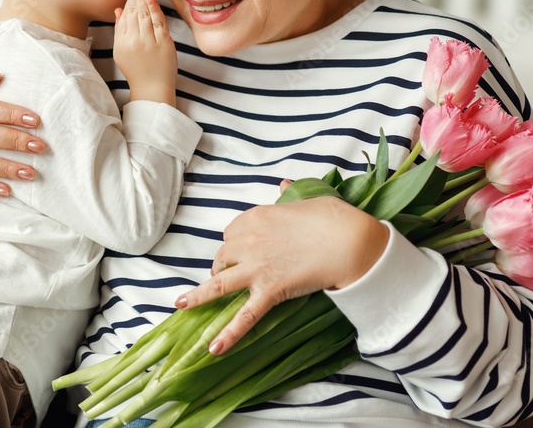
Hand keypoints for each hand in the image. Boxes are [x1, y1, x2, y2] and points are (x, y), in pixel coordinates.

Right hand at [113, 0, 177, 105]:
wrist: (152, 89)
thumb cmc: (137, 69)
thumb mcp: (122, 51)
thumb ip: (120, 30)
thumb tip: (119, 9)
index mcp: (122, 41)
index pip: (125, 14)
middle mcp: (133, 41)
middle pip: (133, 12)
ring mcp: (148, 43)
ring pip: (144, 16)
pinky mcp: (162, 45)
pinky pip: (158, 25)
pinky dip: (154, 11)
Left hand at [174, 196, 389, 353]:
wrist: (349, 241)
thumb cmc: (332, 218)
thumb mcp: (306, 198)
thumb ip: (289, 195)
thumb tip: (283, 184)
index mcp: (255, 217)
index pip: (231, 232)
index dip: (235, 243)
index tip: (241, 248)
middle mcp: (249, 241)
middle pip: (223, 255)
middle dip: (221, 266)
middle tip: (225, 275)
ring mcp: (256, 267)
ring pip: (219, 284)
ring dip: (199, 296)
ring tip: (182, 305)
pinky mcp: (270, 290)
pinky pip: (245, 316)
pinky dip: (229, 334)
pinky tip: (214, 349)